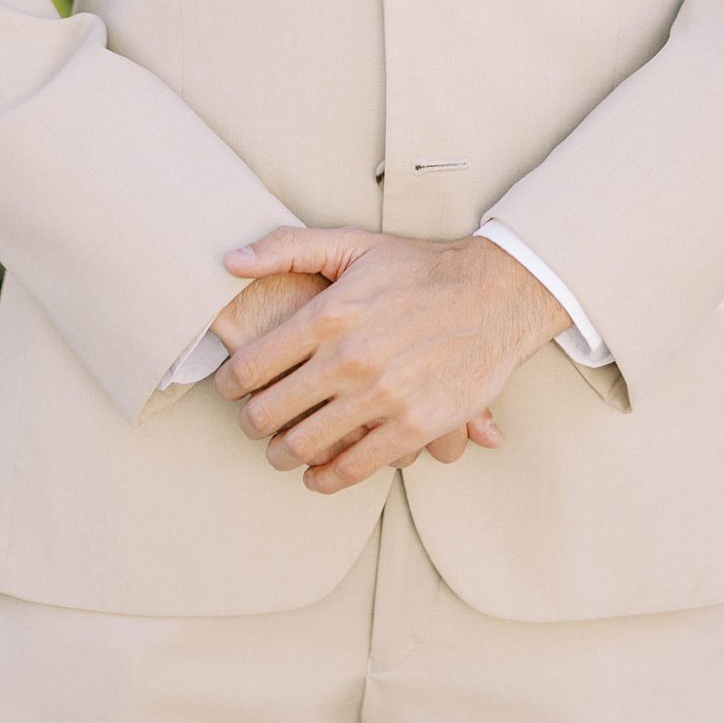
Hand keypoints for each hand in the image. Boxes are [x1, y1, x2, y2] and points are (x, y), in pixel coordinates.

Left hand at [213, 267, 497, 469]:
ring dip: (282, 455)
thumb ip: (287, 248)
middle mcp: (350, 358)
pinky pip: (354, 469)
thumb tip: (230, 261)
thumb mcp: (352, 244)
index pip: (251, 366)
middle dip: (251, 424)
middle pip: (269, 413)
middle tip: (253, 424)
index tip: (230, 390)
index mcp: (328, 314)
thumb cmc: (418, 269)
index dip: (229, 384)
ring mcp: (382, 396)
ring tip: (281, 450)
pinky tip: (317, 473)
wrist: (494, 294)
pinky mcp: (414, 426)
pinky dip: (326, 478)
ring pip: (305, 446)